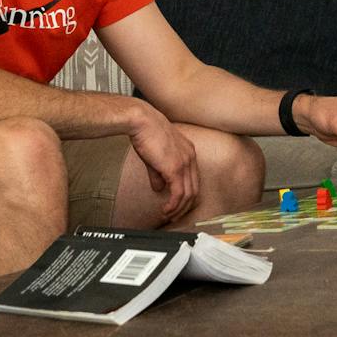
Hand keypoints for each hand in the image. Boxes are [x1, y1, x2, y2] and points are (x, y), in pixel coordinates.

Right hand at [129, 105, 199, 222]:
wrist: (141, 121)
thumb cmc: (146, 132)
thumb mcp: (154, 156)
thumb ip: (158, 174)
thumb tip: (158, 188)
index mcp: (188, 152)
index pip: (194, 180)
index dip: (187, 195)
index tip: (178, 205)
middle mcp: (191, 158)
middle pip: (194, 189)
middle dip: (185, 206)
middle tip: (175, 216)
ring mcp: (185, 163)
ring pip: (188, 194)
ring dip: (179, 208)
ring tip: (169, 215)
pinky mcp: (175, 168)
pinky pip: (179, 193)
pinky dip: (174, 205)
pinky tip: (167, 210)